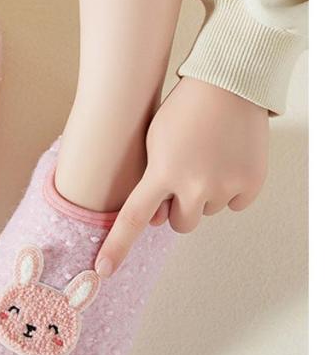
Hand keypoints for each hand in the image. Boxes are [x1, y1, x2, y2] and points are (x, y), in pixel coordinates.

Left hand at [95, 77, 268, 277]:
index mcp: (162, 173)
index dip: (117, 246)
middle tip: (185, 175)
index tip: (103, 270)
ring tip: (207, 157)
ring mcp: (225, 186)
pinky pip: (234, 203)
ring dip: (205, 195)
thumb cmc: (183, 109)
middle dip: (179, 207)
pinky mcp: (250, 184)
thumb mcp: (154, 140)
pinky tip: (228, 160)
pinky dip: (231, 188)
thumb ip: (152, 180)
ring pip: (208, 211)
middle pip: (180, 224)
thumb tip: (159, 218)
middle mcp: (194, 186)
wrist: (229, 84)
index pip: (132, 219)